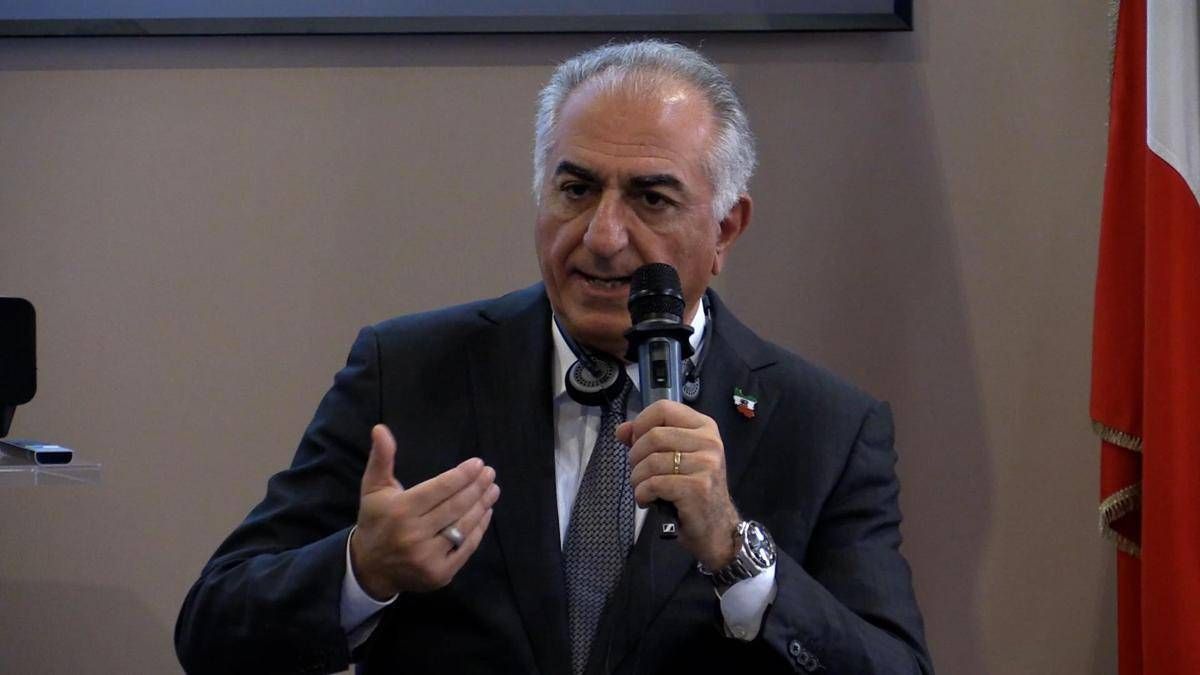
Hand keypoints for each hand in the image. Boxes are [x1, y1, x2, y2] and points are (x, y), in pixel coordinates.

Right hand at [349, 424, 499, 599]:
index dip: (461, 476)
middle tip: (490, 473)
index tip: (478, 464)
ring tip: (493, 490)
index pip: (439, 489)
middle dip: (477, 488)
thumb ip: (381, 458)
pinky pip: (466, 548)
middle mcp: (414, 535)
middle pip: (455, 507)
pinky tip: (486, 513)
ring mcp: (428, 557)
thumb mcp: (373, 488)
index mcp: (400, 511)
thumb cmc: (376, 520)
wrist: (370, 568)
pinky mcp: (439, 574)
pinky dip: (479, 529)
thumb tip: (381, 429)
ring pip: (463, 527)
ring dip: (482, 506)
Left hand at [618, 400, 739, 569]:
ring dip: (637, 479)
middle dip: (635, 457)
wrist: (716, 527)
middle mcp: (709, 441)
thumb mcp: (674, 458)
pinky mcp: (698, 488)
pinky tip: (647, 500)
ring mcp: (706, 464)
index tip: (636, 442)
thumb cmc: (692, 489)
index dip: (641, 423)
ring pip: (651, 461)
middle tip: (639, 473)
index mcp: (704, 426)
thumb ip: (647, 439)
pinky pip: (654, 483)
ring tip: (642, 488)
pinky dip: (642, 494)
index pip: (663, 408)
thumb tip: (621, 430)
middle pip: (654, 435)